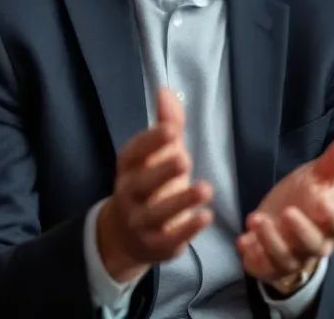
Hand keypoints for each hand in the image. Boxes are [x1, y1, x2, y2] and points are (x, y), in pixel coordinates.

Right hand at [97, 88, 213, 283]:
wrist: (127, 233)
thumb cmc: (150, 182)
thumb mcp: (156, 153)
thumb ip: (166, 123)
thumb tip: (167, 90)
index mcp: (129, 167)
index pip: (134, 153)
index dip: (150, 141)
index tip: (172, 130)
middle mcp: (129, 194)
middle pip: (141, 184)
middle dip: (162, 171)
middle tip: (184, 158)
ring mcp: (139, 221)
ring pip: (156, 214)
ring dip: (181, 201)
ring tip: (206, 188)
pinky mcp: (155, 244)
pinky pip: (169, 239)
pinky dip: (187, 229)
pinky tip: (206, 216)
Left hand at [236, 129, 333, 294]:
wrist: (283, 224)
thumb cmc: (305, 198)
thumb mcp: (317, 177)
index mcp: (330, 223)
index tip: (323, 200)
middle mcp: (314, 244)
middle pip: (314, 244)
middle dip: (301, 230)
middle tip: (287, 212)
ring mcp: (291, 257)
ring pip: (286, 256)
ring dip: (270, 240)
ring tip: (256, 218)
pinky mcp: (269, 265)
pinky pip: (262, 267)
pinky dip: (252, 256)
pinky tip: (244, 240)